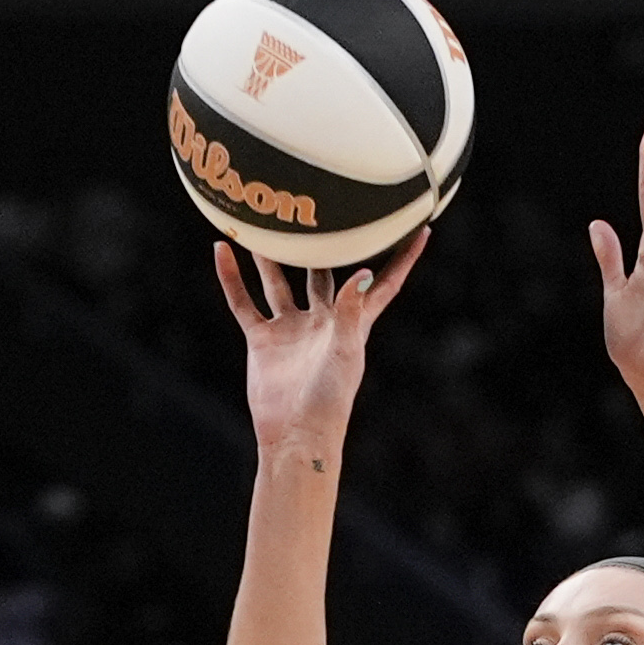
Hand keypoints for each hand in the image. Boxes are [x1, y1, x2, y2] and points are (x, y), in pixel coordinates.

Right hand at [210, 233, 425, 449]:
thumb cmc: (330, 399)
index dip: (403, 258)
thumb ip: (352, 310)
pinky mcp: (263, 340)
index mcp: (354, 324)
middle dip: (324, 247)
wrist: (295, 434)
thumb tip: (363, 270)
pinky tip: (221, 251)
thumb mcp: (346, 352)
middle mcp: (322, 322)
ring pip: (278, 283)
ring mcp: (291, 330)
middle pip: (324, 274)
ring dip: (270, 257)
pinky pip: (244, 303)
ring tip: (264, 226)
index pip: (383, 283)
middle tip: (320, 211)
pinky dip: (232, 279)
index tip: (422, 228)